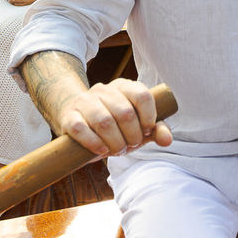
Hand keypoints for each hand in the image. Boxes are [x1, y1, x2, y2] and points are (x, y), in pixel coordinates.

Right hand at [56, 79, 172, 156]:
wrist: (78, 120)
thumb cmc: (114, 125)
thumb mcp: (137, 126)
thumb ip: (156, 130)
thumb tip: (167, 140)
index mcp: (124, 86)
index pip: (142, 95)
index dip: (149, 118)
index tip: (147, 132)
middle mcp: (104, 90)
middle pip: (125, 112)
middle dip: (132, 136)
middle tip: (130, 146)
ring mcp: (84, 101)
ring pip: (104, 121)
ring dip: (115, 143)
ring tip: (117, 150)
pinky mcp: (69, 116)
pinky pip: (81, 129)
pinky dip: (94, 144)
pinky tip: (102, 150)